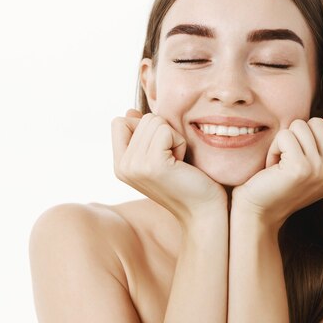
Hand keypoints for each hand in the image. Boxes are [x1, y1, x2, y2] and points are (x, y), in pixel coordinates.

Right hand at [111, 109, 227, 225]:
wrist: (203, 212)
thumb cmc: (187, 181)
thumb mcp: (159, 156)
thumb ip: (142, 135)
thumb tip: (130, 111)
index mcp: (120, 165)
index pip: (119, 122)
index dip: (144, 126)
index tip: (161, 150)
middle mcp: (123, 166)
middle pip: (143, 118)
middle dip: (165, 133)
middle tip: (173, 161)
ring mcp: (135, 166)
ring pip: (155, 121)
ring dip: (173, 138)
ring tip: (177, 163)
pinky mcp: (153, 164)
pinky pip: (166, 130)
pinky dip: (180, 142)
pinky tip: (182, 164)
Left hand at [232, 116, 322, 227]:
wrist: (260, 211)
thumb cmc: (282, 184)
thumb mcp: (310, 164)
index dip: (322, 130)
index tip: (306, 151)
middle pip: (319, 123)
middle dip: (298, 135)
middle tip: (289, 158)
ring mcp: (321, 170)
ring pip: (301, 125)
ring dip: (284, 140)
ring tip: (281, 162)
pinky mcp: (300, 167)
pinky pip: (285, 135)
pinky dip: (274, 147)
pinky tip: (273, 166)